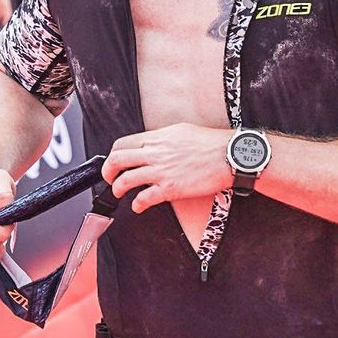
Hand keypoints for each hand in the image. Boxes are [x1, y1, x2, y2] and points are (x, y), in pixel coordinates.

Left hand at [104, 122, 235, 214]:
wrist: (229, 155)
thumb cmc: (211, 143)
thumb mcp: (181, 131)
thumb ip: (162, 139)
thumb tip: (152, 145)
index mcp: (157, 137)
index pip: (122, 144)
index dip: (112, 155)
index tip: (114, 163)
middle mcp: (155, 153)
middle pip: (117, 160)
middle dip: (107, 172)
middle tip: (109, 178)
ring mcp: (161, 171)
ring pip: (125, 180)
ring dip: (117, 189)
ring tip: (119, 193)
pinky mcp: (170, 188)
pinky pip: (144, 198)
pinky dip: (137, 205)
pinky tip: (138, 206)